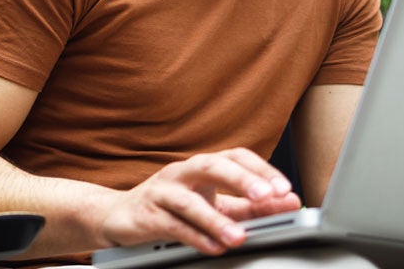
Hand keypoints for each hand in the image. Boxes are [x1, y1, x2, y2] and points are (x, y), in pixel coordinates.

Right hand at [88, 148, 302, 255]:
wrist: (117, 216)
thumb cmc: (170, 207)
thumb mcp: (213, 205)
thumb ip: (249, 206)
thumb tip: (286, 202)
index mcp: (202, 167)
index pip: (235, 157)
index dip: (260, 170)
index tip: (283, 189)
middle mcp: (182, 173)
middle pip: (212, 166)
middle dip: (242, 180)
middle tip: (267, 197)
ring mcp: (162, 191)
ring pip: (190, 200)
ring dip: (216, 219)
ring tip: (239, 237)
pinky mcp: (146, 214)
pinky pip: (172, 225)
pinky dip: (194, 237)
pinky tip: (213, 247)